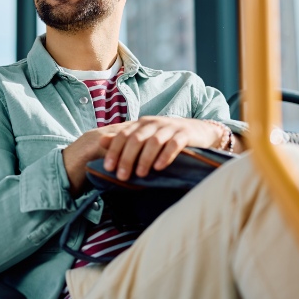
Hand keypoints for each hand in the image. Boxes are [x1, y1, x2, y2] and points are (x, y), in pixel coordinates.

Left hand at [62, 117, 222, 195]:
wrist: (198, 130)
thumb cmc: (166, 136)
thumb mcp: (144, 136)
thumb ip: (123, 139)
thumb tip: (100, 141)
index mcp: (141, 124)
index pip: (123, 136)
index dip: (114, 151)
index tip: (108, 168)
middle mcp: (153, 123)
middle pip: (136, 139)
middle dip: (127, 158)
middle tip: (122, 176)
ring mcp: (169, 127)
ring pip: (154, 142)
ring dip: (145, 159)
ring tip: (140, 174)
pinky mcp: (184, 134)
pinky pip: (174, 144)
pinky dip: (165, 156)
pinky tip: (159, 168)